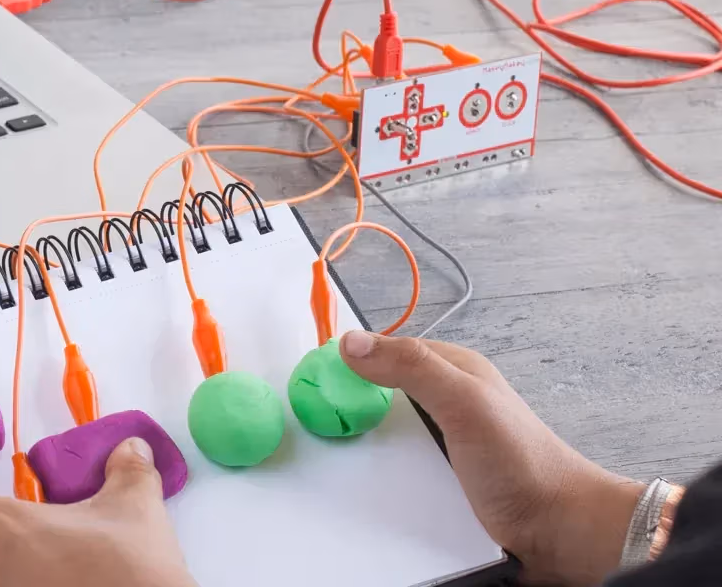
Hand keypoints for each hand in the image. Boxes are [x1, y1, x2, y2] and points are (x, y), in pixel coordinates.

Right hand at [340, 329, 641, 586]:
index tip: (313, 377)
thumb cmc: (522, 462)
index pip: (385, 350)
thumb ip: (412, 367)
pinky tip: (367, 485)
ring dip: (366, 448)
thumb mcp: (466, 402)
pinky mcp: (442, 480)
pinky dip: (381, 476)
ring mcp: (444, 443)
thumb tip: (351, 342)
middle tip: (317, 421)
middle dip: (350, 406)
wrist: (559, 531)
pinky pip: (398, 471)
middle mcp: (447, 403)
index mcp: (453, 371)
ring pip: (386, 435)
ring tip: (337, 459)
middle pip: (379, 394)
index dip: (349, 359)